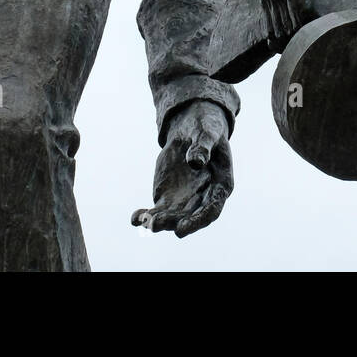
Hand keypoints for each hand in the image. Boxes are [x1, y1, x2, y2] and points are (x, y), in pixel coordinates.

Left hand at [130, 101, 231, 237]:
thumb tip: (195, 162)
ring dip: (159, 222)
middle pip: (190, 218)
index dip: (197, 221)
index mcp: (221, 185)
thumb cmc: (205, 129)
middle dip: (174, 223)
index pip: (211, 210)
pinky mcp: (168, 197)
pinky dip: (146, 215)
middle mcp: (204, 198)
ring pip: (173, 217)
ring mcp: (185, 200)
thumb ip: (203, 147)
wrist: (191, 128)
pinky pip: (158, 210)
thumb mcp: (207, 133)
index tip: (182, 227)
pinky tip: (135, 219)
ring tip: (145, 222)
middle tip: (156, 224)